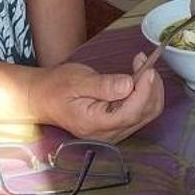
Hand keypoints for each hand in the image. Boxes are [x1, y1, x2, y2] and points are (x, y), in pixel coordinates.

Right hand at [28, 56, 163, 140]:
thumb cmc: (56, 87)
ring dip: (151, 89)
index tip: (148, 69)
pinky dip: (145, 93)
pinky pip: (140, 112)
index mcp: (94, 124)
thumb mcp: (77, 81)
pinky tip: (138, 77)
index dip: (144, 91)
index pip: (130, 113)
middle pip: (144, 114)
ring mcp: (113, 132)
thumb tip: (129, 84)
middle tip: (143, 60)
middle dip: (151, 86)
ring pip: (146, 114)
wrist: (43, 99)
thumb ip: (103, 85)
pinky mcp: (117, 126)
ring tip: (141, 65)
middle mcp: (107, 134)